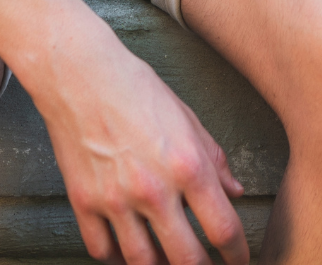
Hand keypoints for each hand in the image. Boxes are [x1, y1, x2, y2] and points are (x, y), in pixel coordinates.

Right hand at [24, 10, 247, 264]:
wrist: (81, 75)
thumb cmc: (138, 90)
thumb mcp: (188, 118)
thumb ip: (215, 159)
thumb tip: (235, 192)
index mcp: (187, 165)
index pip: (223, 228)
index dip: (237, 252)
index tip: (240, 258)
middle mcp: (153, 189)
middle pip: (186, 258)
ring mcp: (115, 200)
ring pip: (142, 262)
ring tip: (170, 263)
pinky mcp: (83, 202)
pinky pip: (101, 250)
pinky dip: (116, 257)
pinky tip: (127, 252)